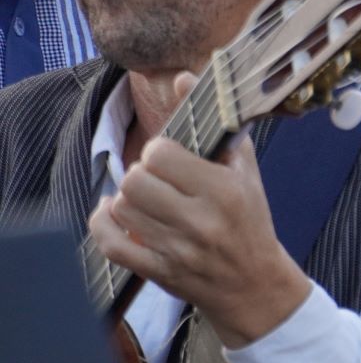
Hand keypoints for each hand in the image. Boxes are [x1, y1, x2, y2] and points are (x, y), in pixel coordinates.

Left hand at [90, 86, 310, 348]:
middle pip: (136, 180)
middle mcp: (201, 221)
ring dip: (126, 199)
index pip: (162, 153)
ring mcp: (178, 250)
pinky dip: (103, 225)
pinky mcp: (158, 272)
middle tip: (156, 180)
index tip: (170, 159)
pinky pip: (111, 244)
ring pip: (122, 208)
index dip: (159, 151)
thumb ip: (214, 123)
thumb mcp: (244, 170)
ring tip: (142, 199)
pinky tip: (113, 214)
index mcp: (225, 190)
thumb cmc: (250, 221)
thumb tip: (182, 76)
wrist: (255, 285)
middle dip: (141, 174)